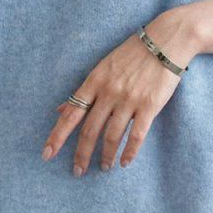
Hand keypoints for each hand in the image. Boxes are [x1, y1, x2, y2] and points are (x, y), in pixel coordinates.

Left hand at [42, 12, 201, 174]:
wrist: (165, 41)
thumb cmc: (132, 54)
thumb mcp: (103, 68)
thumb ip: (84, 92)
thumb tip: (60, 110)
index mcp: (94, 82)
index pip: (71, 114)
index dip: (57, 136)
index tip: (47, 154)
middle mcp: (109, 92)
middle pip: (89, 130)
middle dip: (81, 154)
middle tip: (77, 171)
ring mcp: (129, 100)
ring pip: (112, 136)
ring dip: (106, 155)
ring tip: (103, 167)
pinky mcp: (149, 106)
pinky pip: (137, 135)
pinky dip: (129, 151)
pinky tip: (124, 162)